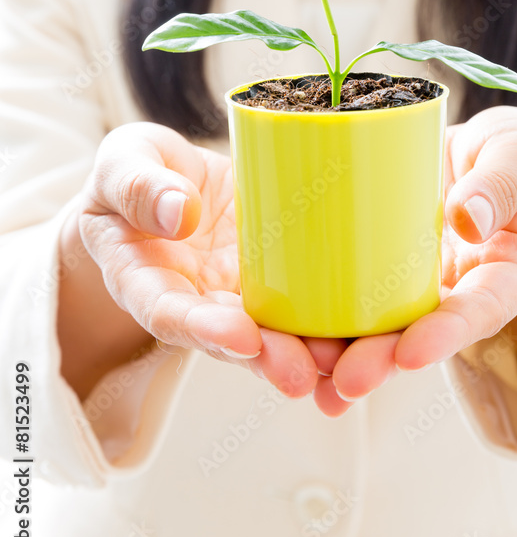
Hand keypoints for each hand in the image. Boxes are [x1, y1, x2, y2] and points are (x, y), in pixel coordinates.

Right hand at [78, 121, 332, 398]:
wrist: (162, 180)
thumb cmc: (135, 173)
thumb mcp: (123, 164)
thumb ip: (139, 187)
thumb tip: (178, 213)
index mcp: (145, 280)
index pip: (170, 313)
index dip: (205, 330)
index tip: (241, 337)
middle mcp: (197, 301)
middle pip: (231, 340)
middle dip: (269, 358)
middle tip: (301, 372)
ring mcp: (241, 294)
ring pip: (275, 333)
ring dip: (309, 353)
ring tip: (342, 363)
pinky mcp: (279, 278)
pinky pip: (308, 305)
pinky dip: (337, 324)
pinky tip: (372, 337)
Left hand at [325, 107, 516, 412]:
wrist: (491, 156)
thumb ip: (503, 182)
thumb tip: (468, 219)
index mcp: (509, 271)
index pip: (483, 308)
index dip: (449, 333)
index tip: (413, 351)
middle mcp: (461, 291)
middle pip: (424, 332)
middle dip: (384, 359)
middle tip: (348, 379)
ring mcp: (417, 283)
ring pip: (381, 324)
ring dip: (345, 351)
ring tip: (305, 369)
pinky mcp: (380, 266)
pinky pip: (350, 293)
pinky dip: (319, 315)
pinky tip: (279, 335)